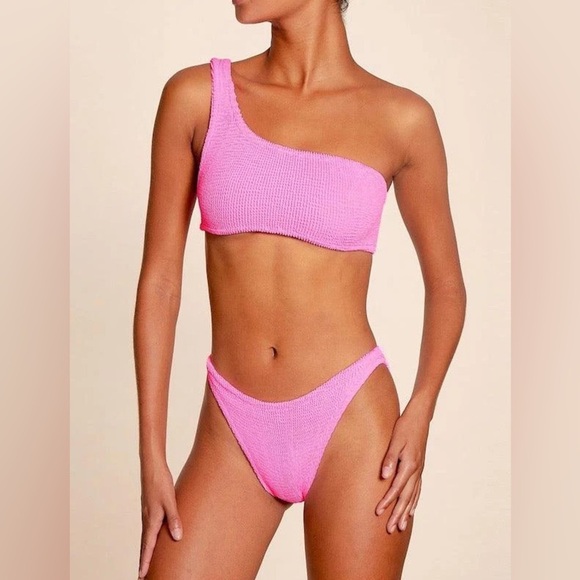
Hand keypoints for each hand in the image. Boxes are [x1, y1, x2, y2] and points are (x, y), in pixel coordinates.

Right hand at [138, 461, 182, 578]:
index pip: (148, 546)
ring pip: (146, 537)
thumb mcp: (170, 500)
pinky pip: (149, 529)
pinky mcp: (150, 509)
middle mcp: (147, 519)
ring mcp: (148, 514)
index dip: (146, 561)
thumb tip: (178, 537)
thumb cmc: (160, 482)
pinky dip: (149, 540)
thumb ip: (174, 519)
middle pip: (145, 545)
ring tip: (146, 563)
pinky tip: (153, 540)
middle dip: (144, 560)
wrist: (152, 467)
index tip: (142, 575)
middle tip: (142, 575)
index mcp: (151, 520)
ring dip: (146, 551)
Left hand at [375, 399, 430, 532]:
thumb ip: (390, 458)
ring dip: (407, 512)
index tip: (378, 513)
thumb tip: (384, 476)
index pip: (396, 488)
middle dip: (398, 514)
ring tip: (401, 526)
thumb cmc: (405, 426)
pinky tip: (412, 509)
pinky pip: (417, 489)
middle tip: (391, 529)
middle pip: (406, 497)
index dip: (387, 501)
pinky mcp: (419, 467)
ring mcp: (419, 470)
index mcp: (409, 464)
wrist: (420, 417)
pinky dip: (414, 501)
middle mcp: (416, 470)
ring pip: (413, 496)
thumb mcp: (395, 439)